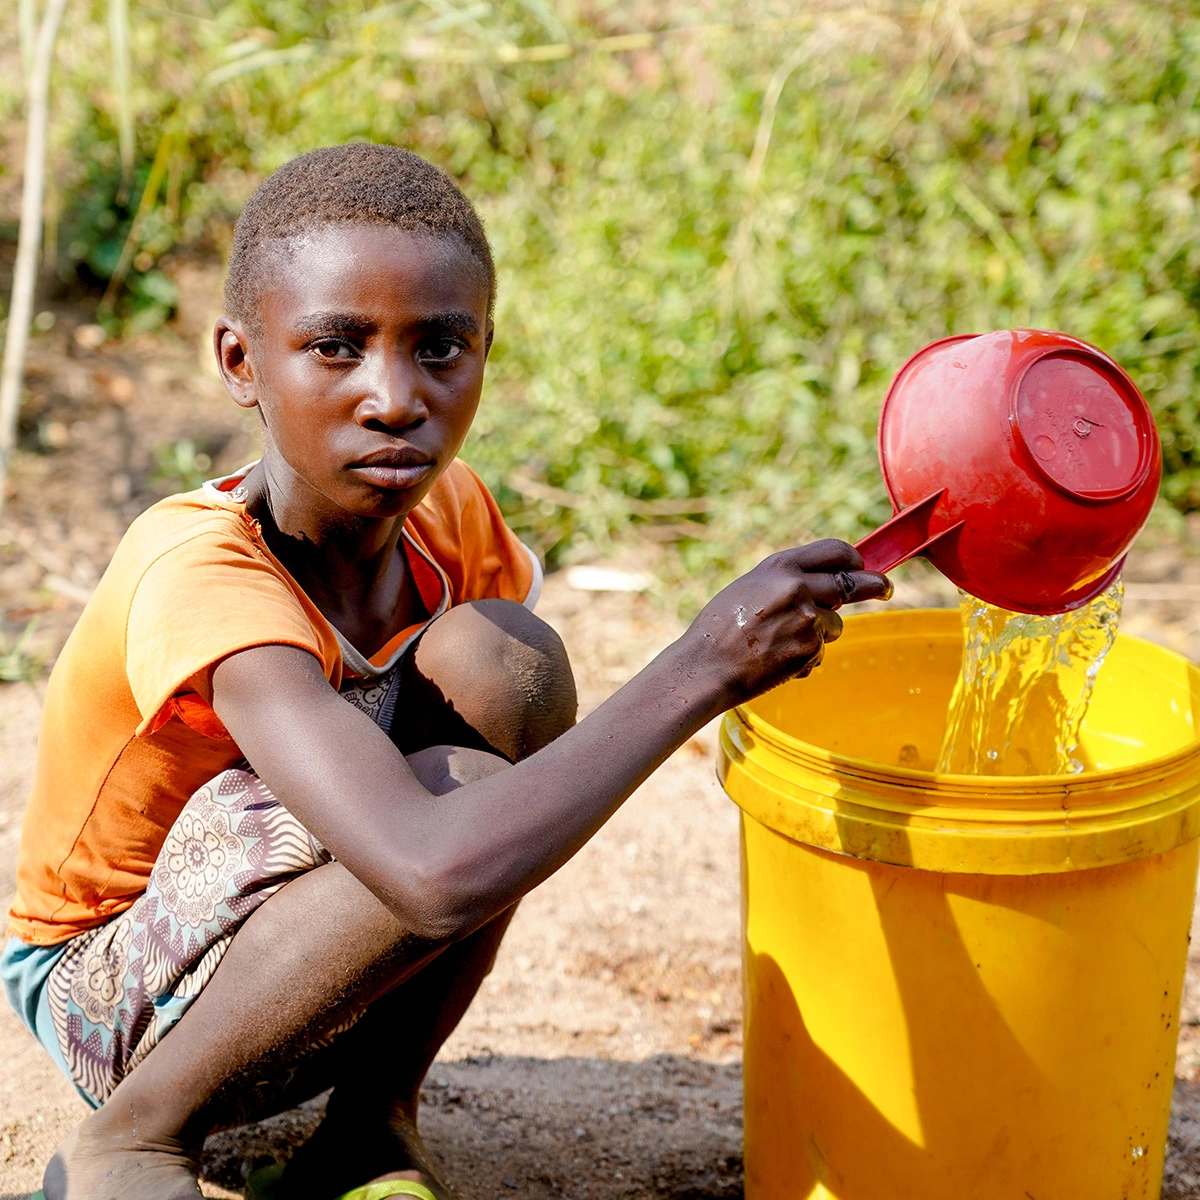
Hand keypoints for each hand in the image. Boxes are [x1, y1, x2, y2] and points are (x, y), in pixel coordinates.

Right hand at [684, 539, 891, 704]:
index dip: (853, 558)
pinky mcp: (810, 649)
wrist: (706, 666)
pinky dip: (804, 657)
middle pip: (852, 583)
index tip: (863, 566)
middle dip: (874, 586)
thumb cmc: (720, 628)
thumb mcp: (750, 588)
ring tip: (779, 642)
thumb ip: (787, 582)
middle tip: (884, 588)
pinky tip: (775, 660)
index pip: (834, 550)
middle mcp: (798, 588)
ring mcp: (807, 620)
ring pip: (834, 625)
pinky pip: (819, 652)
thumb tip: (829, 586)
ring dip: (819, 633)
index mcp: (780, 567)